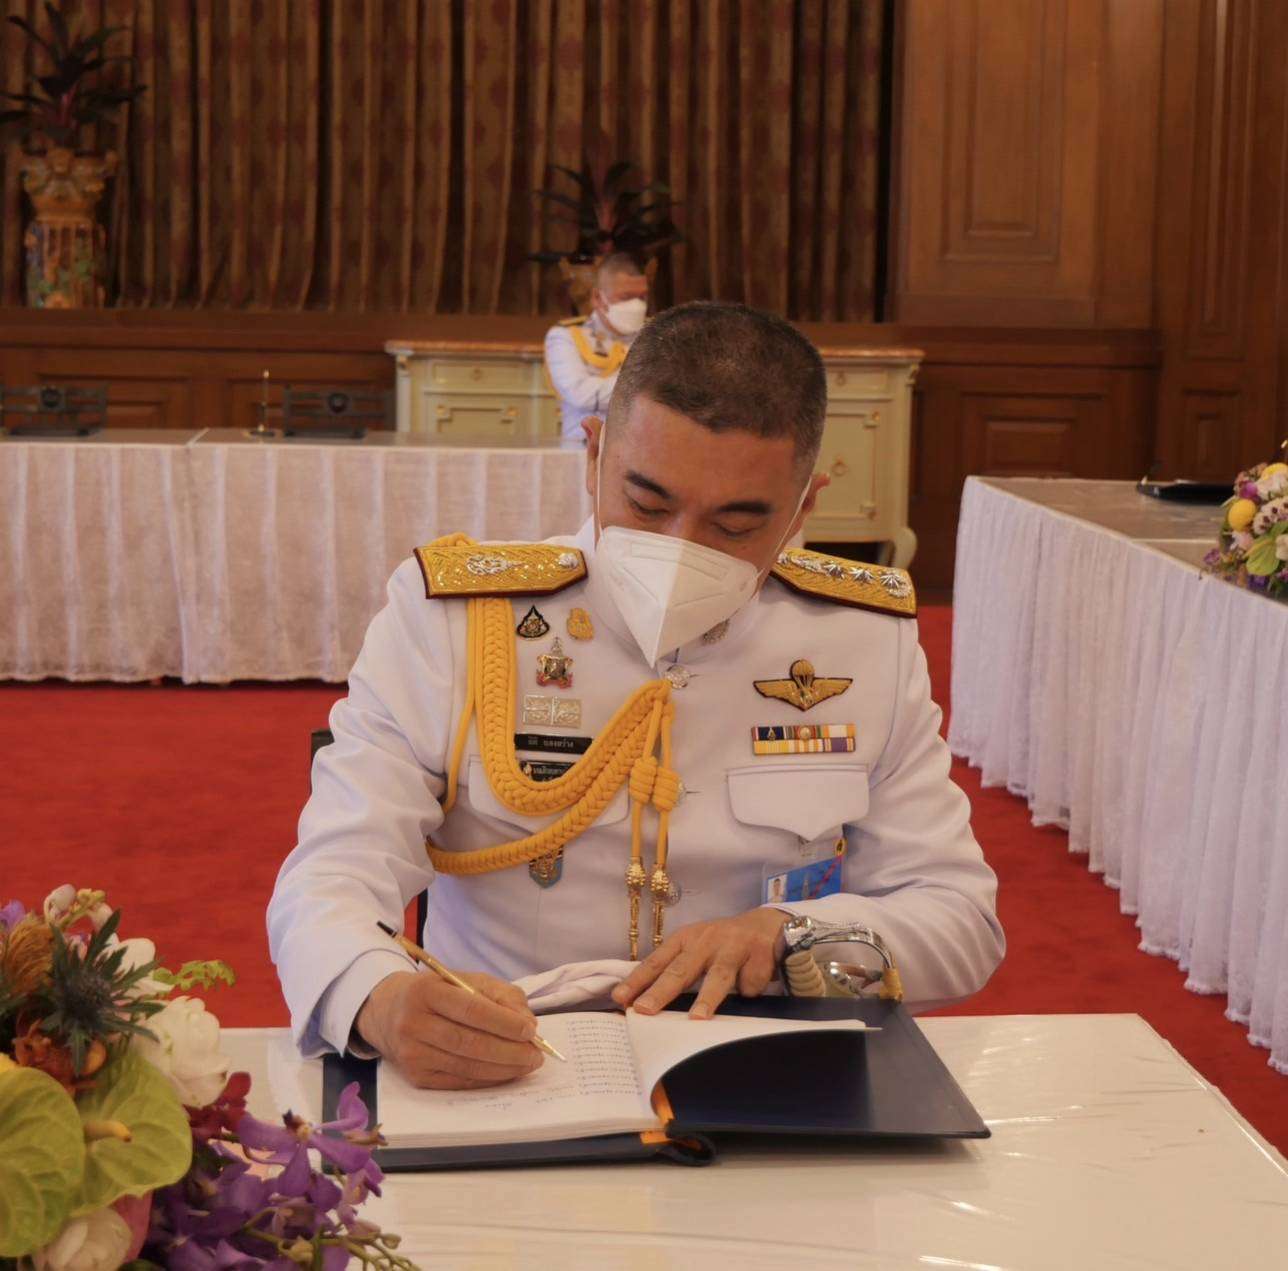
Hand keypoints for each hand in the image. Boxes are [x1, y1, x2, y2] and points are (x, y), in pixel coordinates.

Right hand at [355, 970, 542, 1088]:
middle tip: (536, 1055)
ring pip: (465, 1066)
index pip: (471, 1009)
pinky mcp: (415, 1077)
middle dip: (509, 1051)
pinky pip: (458, 1082)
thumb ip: (500, 995)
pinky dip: (487, 1080)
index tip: (531, 1030)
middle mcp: (414, 1023)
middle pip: (469, 1043)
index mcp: (426, 992)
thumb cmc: (437, 992)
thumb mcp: (465, 980)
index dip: (504, 1022)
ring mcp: (412, 1053)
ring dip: (503, 1069)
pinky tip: (505, 1074)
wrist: (389, 1011)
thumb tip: (527, 1023)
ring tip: (527, 1065)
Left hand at [611, 908, 791, 1018]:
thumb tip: (647, 1002)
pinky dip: (749, 991)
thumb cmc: (723, 944)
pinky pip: (750, 984)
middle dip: (661, 991)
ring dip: (707, 997)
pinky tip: (752, 988)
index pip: (657, 961)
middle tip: (644, 1009)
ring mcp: (734, 946)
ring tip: (697, 1018)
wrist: (768, 926)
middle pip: (681, 969)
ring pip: (718, 976)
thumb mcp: (697, 948)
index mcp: (686, 939)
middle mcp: (707, 940)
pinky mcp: (759, 955)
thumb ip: (677, 970)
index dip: (638, 980)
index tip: (620, 997)